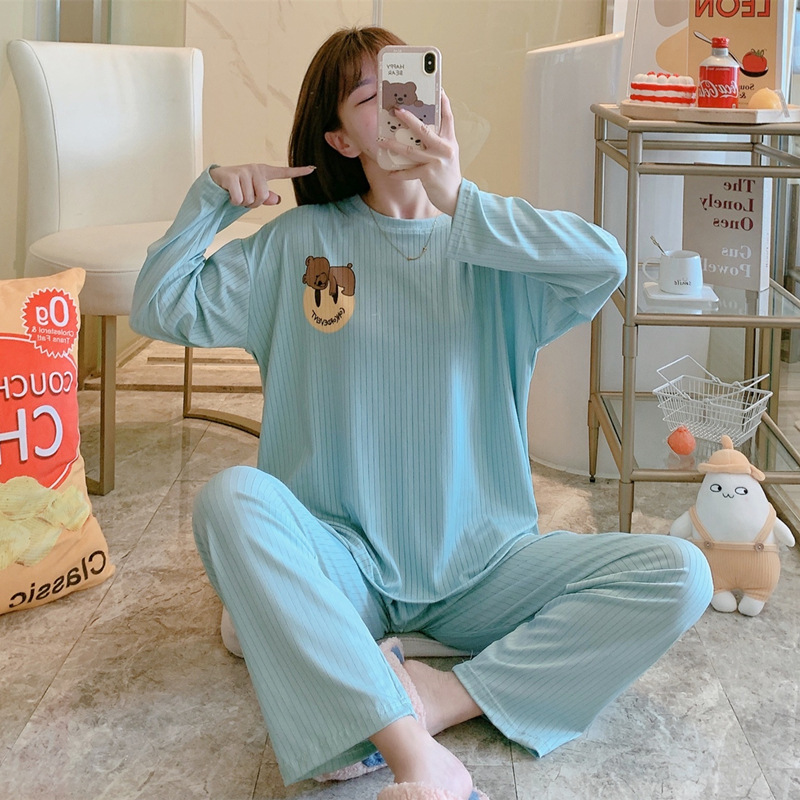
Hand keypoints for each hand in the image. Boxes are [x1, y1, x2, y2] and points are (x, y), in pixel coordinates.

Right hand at [210, 163, 314, 208]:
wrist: (216, 181)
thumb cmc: (239, 188)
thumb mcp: (254, 193)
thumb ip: (267, 197)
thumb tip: (278, 200)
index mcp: (264, 172)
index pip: (284, 172)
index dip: (298, 172)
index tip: (313, 169)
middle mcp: (255, 169)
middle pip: (263, 196)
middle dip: (254, 203)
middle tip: (245, 199)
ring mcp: (244, 171)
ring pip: (250, 199)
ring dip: (242, 203)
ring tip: (237, 194)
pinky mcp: (232, 176)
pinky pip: (239, 199)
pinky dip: (234, 202)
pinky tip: (230, 195)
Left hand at [379, 91, 461, 215]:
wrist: (455, 196)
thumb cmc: (447, 173)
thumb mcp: (447, 153)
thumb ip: (437, 141)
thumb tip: (419, 129)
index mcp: (449, 140)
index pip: (447, 117)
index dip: (442, 102)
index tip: (437, 88)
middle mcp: (444, 148)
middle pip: (425, 130)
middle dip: (409, 119)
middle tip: (396, 110)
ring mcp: (437, 161)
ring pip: (411, 150)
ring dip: (394, 146)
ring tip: (381, 141)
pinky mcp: (429, 175)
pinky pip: (409, 172)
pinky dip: (398, 173)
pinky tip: (389, 172)